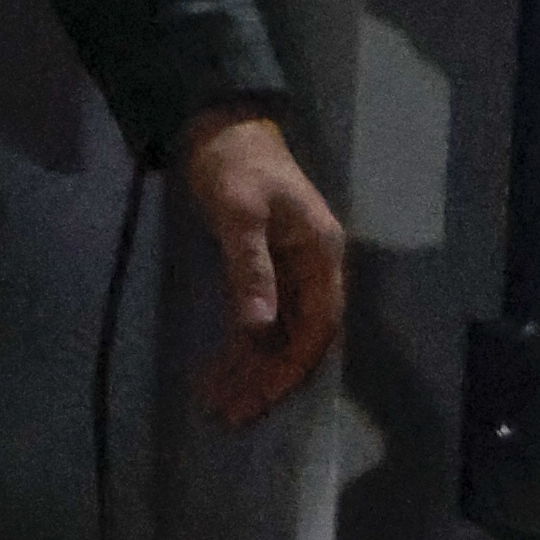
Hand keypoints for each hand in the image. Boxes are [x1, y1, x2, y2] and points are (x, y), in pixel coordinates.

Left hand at [172, 104, 347, 425]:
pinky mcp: (271, 267)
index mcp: (321, 252)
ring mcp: (294, 268)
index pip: (318, 325)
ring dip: (255, 368)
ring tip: (219, 403)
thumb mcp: (239, 215)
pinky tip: (221, 369)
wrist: (222, 126)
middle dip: (270, 378)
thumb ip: (250, 271)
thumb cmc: (234, 166)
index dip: (292, 366)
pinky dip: (246, 347)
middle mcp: (316, 265)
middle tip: (230, 413)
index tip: (259, 399)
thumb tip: (259, 329)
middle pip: (302, 337)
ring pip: (282, 333)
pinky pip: (266, 319)